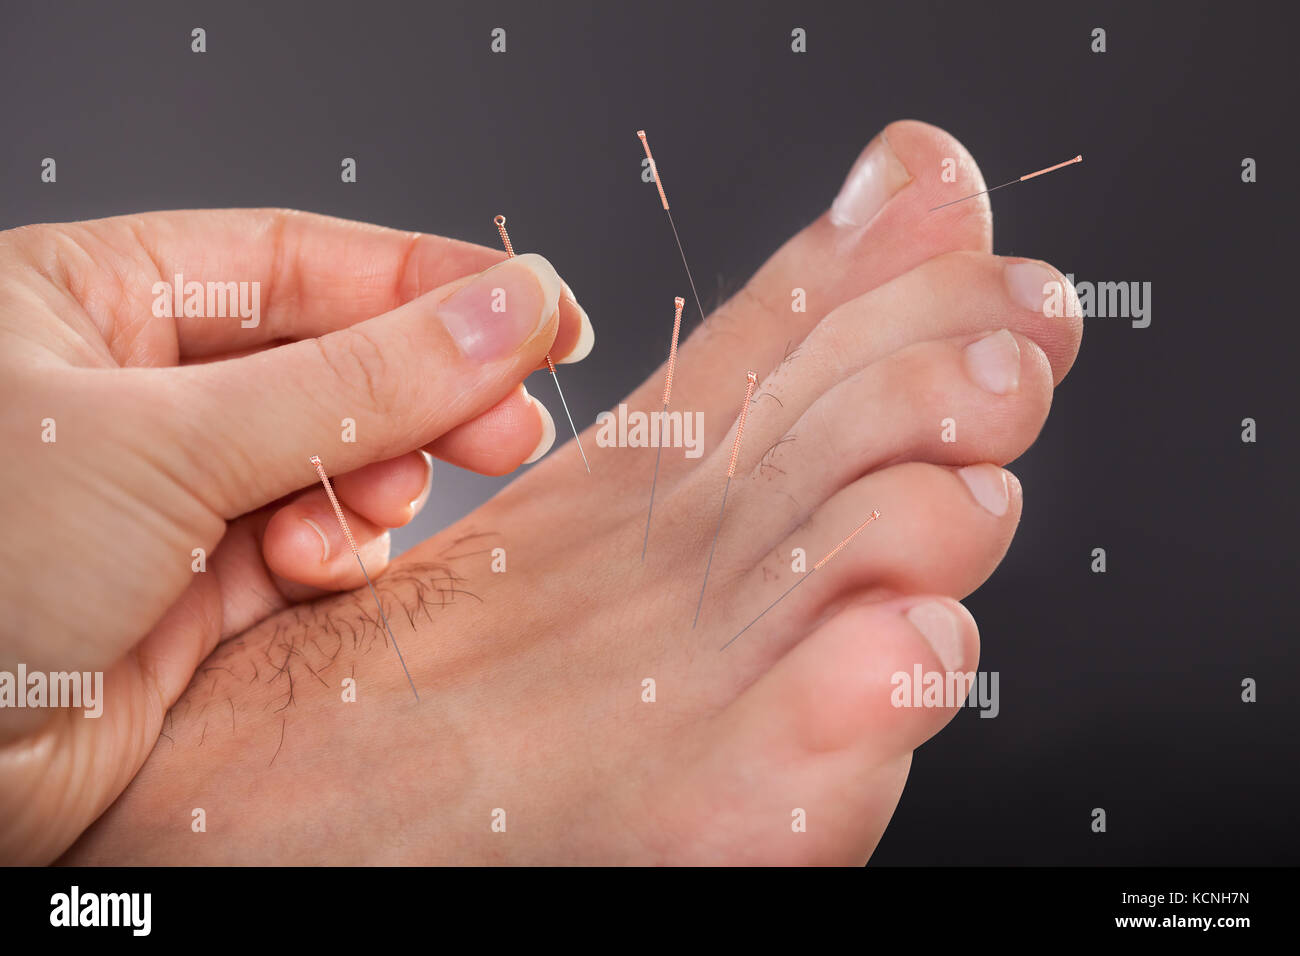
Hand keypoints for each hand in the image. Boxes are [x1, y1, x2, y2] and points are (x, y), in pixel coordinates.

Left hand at [0, 208, 590, 861]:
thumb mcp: (165, 442)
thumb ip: (356, 381)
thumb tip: (505, 315)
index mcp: (93, 300)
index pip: (302, 262)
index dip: (431, 283)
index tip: (541, 308)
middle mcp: (134, 390)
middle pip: (334, 361)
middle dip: (426, 392)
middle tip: (514, 421)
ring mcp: (168, 493)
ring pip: (333, 460)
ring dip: (374, 484)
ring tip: (372, 510)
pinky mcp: (194, 591)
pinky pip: (311, 547)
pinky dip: (338, 554)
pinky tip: (319, 566)